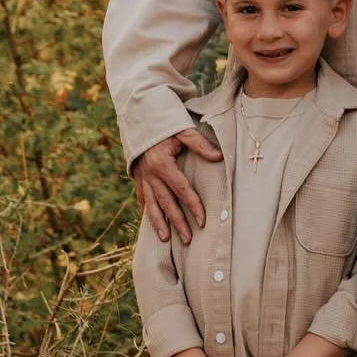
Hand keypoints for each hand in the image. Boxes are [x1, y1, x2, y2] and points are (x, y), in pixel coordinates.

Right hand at [133, 129, 223, 243]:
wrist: (139, 116)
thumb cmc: (165, 123)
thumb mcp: (182, 130)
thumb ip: (200, 144)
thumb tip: (219, 157)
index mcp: (162, 164)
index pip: (182, 190)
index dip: (193, 206)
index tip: (202, 222)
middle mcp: (150, 174)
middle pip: (166, 203)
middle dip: (177, 223)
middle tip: (188, 240)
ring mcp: (142, 177)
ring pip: (151, 204)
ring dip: (158, 223)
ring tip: (165, 239)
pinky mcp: (138, 176)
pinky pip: (142, 197)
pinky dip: (147, 210)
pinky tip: (150, 222)